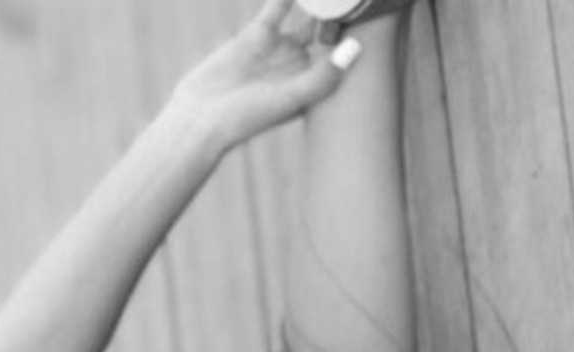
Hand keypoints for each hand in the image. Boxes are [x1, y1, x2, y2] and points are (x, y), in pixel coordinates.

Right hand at [170, 0, 359, 151]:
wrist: (201, 116)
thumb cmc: (247, 118)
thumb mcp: (290, 98)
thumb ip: (324, 75)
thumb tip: (357, 47)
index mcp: (317, 86)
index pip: (346, 54)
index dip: (360, 31)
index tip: (372, 10)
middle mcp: (303, 66)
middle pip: (332, 30)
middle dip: (343, 11)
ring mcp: (282, 48)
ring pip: (309, 14)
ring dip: (320, 0)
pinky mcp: (259, 33)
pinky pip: (279, 5)